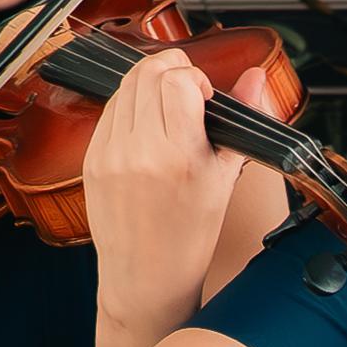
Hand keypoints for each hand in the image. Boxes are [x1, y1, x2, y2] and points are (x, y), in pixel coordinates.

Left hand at [79, 44, 249, 332]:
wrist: (146, 277)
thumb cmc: (190, 235)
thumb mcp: (224, 177)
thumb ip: (242, 120)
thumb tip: (255, 76)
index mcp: (179, 157)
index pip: (177, 80)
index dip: (194, 76)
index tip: (204, 94)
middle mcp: (140, 152)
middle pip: (147, 74)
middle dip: (171, 68)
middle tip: (186, 88)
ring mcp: (110, 155)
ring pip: (124, 86)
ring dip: (148, 83)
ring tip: (166, 106)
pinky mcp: (91, 160)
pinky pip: (108, 111)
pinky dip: (129, 106)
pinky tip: (146, 125)